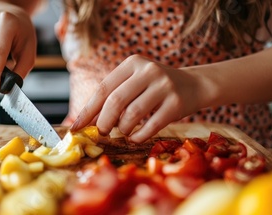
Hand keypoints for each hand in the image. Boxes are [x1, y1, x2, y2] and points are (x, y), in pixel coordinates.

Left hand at [70, 55, 204, 142]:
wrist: (195, 85)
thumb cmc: (156, 87)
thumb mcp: (135, 82)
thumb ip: (114, 96)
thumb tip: (87, 122)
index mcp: (133, 63)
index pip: (104, 88)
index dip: (88, 110)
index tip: (76, 127)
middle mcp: (148, 71)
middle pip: (116, 101)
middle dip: (104, 122)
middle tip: (102, 132)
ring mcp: (164, 86)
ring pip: (132, 114)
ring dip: (122, 129)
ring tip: (123, 131)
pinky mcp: (176, 103)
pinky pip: (151, 126)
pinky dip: (139, 136)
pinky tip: (135, 137)